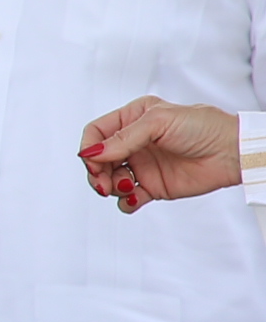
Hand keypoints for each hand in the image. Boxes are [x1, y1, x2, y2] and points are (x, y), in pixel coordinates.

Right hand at [81, 98, 242, 209]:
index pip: (96, 133)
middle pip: (98, 160)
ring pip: (109, 180)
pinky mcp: (153, 187)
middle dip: (96, 172)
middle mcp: (134, 142)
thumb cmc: (203, 127)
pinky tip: (135, 198)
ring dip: (110, 187)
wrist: (231, 153)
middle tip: (103, 182)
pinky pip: (128, 199)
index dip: (90, 148)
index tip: (94, 161)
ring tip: (126, 188)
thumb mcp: (158, 122)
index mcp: (132, 119)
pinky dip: (126, 202)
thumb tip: (92, 153)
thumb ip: (123, 138)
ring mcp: (142, 165)